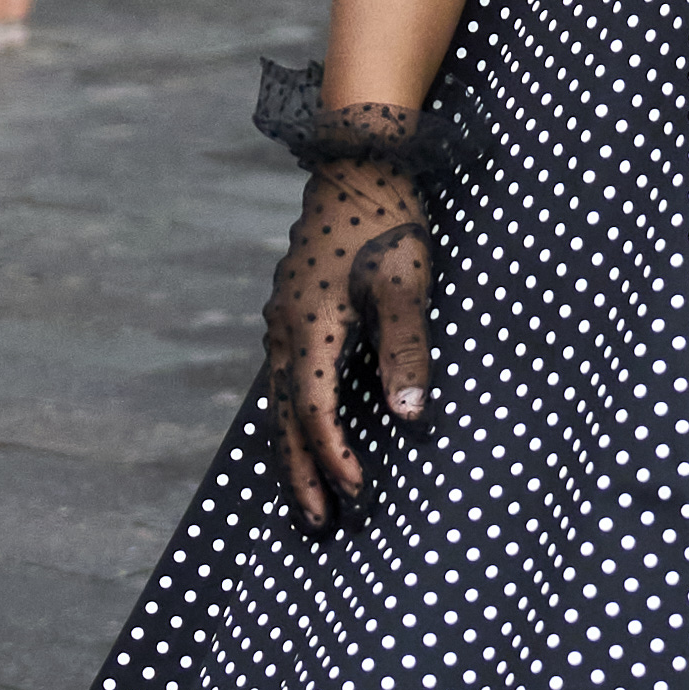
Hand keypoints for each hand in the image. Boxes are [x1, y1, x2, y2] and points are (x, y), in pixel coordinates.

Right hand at [265, 143, 437, 525]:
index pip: (315, 408)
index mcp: (310, 325)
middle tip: (320, 524)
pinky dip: (292, 420)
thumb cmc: (389, 222)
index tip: (356, 490)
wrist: (359, 166)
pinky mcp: (291, 315)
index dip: (333, 453)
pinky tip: (303, 437)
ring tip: (309, 499)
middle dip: (302, 473)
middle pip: (285, 418)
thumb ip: (407, 350)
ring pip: (279, 404)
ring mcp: (282, 322)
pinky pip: (284, 382)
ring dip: (294, 453)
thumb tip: (409, 416)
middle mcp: (285, 329)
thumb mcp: (407, 283)